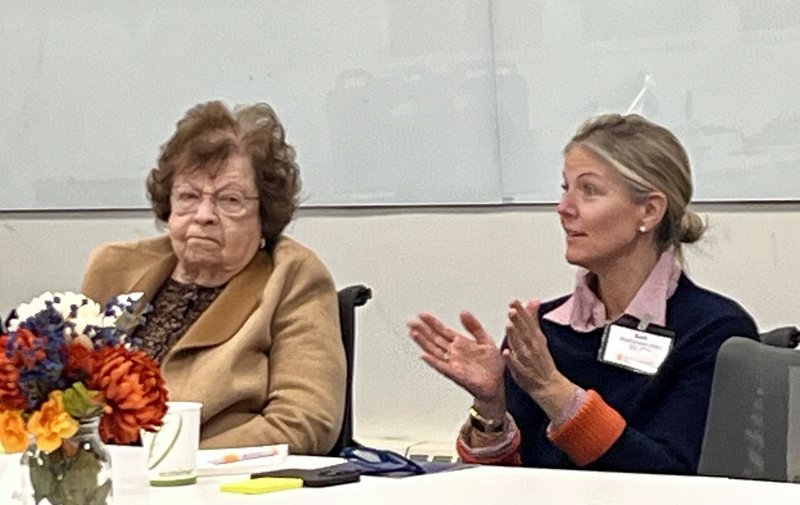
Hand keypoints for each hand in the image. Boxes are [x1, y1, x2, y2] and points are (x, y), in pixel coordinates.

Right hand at [408, 311, 504, 403]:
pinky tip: (423, 355)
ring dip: (423, 343)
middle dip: (422, 331)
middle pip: (434, 339)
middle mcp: (454, 353)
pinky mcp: (456, 375)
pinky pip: (442, 367)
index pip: (443, 330)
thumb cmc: (493, 365)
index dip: (432, 323)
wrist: (499, 384)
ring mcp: (453, 363)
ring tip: (413, 333)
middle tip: (410, 322)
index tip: (421, 314)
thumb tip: (462, 312)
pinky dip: (432, 361)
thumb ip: (474, 326)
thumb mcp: (486, 339)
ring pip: (434, 351)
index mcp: (460, 343)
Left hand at [503, 299, 575, 419]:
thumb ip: (532, 319)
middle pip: (524, 332)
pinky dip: (512, 359)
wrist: (548, 384)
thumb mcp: (539, 337)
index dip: (521, 312)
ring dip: (515, 336)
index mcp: (536, 338)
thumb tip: (533, 301)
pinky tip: (506, 353)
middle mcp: (532, 347)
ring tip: (509, 326)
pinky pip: (516, 365)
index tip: (514, 302)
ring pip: (520, 346)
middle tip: (512, 310)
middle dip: (519, 321)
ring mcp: (527, 360)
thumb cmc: (541, 360)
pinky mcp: (522, 372)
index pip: (528, 322)